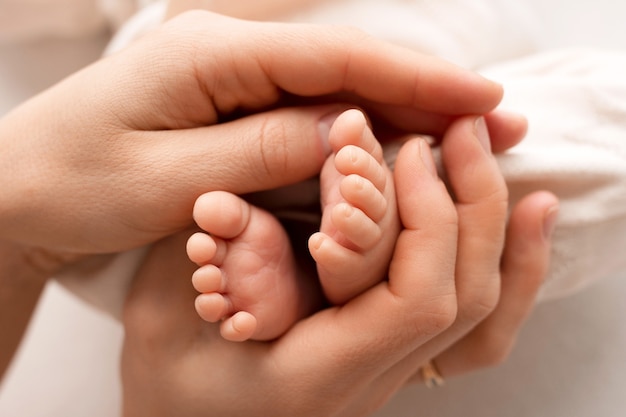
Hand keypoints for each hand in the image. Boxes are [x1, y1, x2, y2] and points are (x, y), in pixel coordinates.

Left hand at [0, 11, 505, 256]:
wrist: (18, 187)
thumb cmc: (75, 183)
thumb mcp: (170, 179)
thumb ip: (263, 152)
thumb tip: (348, 136)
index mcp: (212, 54)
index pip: (337, 59)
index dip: (416, 79)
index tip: (483, 100)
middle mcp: (229, 52)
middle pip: (347, 65)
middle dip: (426, 94)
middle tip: (499, 121)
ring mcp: (231, 75)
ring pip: (336, 87)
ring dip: (402, 111)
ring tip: (467, 134)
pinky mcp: (230, 104)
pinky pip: (309, 109)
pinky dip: (359, 126)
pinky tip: (396, 141)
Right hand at [121, 115, 556, 415]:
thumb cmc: (169, 385)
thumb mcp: (166, 315)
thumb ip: (209, 251)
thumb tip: (243, 190)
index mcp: (315, 374)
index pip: (412, 301)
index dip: (423, 218)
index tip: (404, 152)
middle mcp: (368, 382)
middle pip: (462, 299)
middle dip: (471, 204)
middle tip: (459, 132)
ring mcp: (388, 375)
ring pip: (482, 316)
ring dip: (500, 233)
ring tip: (499, 163)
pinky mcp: (391, 357)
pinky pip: (474, 328)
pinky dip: (511, 272)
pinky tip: (527, 220)